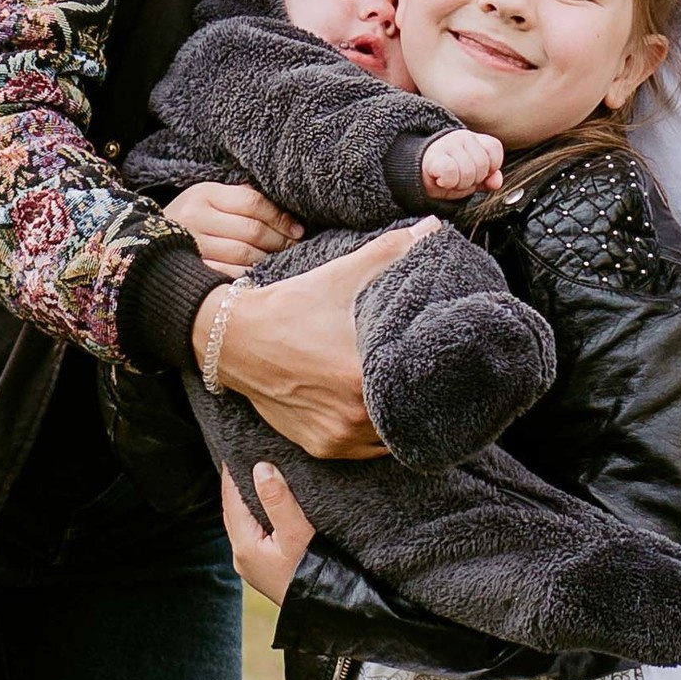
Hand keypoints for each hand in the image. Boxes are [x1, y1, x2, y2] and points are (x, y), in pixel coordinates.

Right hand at [166, 181, 301, 272]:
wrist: (144, 243)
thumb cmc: (188, 220)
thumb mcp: (207, 199)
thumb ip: (239, 199)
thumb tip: (284, 212)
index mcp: (204, 194)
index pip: (253, 202)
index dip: (280, 217)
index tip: (298, 229)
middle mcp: (196, 218)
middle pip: (251, 230)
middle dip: (280, 241)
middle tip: (295, 247)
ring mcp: (192, 246)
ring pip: (244, 255)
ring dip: (269, 259)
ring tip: (283, 261)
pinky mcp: (191, 270)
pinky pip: (230, 276)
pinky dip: (250, 277)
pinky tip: (261, 276)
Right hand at [192, 223, 430, 458]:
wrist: (236, 339)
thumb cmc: (290, 306)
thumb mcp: (339, 275)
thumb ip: (388, 252)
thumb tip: (431, 228)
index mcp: (362, 373)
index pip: (419, 386)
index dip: (436, 379)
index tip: (444, 366)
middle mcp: (352, 413)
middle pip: (405, 414)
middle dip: (416, 399)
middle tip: (426, 380)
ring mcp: (336, 435)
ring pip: (387, 438)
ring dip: (396, 420)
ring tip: (402, 395)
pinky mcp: (321, 446)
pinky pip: (362, 450)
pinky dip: (371, 435)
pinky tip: (374, 411)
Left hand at [221, 461, 317, 607]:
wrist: (330, 612)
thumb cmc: (314, 572)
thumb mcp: (298, 532)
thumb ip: (278, 499)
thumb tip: (260, 467)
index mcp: (244, 546)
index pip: (231, 498)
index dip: (233, 471)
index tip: (236, 446)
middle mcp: (242, 557)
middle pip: (234, 510)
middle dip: (238, 483)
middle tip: (244, 454)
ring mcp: (252, 565)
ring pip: (243, 522)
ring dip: (247, 499)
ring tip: (256, 473)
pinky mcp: (264, 569)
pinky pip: (253, 532)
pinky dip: (256, 514)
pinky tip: (268, 503)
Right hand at [418, 129, 505, 201]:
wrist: (417, 171)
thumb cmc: (447, 173)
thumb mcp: (472, 176)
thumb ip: (488, 178)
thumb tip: (496, 181)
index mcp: (474, 139)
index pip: (494, 149)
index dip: (491, 167)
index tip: (479, 174)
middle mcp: (462, 136)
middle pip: (482, 165)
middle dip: (473, 180)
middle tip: (460, 179)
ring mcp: (447, 144)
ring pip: (468, 172)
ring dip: (460, 184)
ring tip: (451, 181)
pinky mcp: (434, 156)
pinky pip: (450, 172)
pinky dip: (448, 182)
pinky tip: (443, 181)